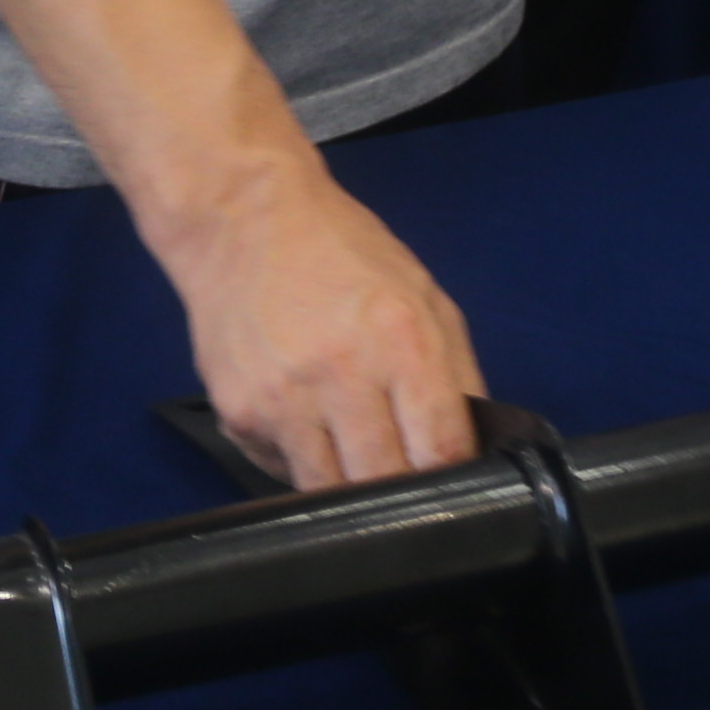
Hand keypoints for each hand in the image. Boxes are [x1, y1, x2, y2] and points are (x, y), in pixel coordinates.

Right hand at [158, 156, 486, 490]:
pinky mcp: (238, 414)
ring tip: (349, 448)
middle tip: (398, 466)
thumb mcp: (421, 292)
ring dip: (347, 484)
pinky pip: (281, 472)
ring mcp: (283, 400)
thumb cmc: (341, 251)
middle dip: (399, 487)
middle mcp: (341, 373)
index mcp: (401, 338)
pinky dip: (300, 462)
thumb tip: (471, 451)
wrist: (240, 217)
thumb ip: (457, 372)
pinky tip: (302, 422)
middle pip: (385, 483)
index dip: (451, 473)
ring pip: (330, 493)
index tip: (446, 473)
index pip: (441, 450)